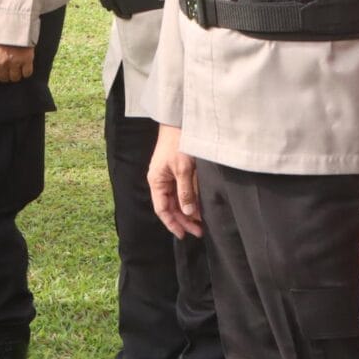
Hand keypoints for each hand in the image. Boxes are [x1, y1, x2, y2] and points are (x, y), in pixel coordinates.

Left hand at [0, 42, 33, 82]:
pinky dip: (26, 71)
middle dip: (5, 74)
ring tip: (16, 65)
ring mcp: (14, 62)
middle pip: (4, 79)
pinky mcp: (26, 60)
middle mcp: (1, 64)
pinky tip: (24, 65)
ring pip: (15, 78)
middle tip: (8, 65)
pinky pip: (27, 73)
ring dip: (16, 73)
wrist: (12, 23)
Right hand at [148, 124, 203, 238]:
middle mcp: (160, 181)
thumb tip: (188, 212)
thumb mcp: (183, 169)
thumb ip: (185, 192)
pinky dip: (189, 201)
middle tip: (199, 232)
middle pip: (170, 207)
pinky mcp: (176, 172)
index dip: (172, 223)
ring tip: (201, 222)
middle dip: (183, 220)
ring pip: (176, 200)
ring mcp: (168, 177)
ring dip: (187, 212)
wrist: (178, 124)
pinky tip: (199, 207)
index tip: (184, 235)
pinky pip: (181, 192)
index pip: (162, 209)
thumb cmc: (178, 144)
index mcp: (156, 181)